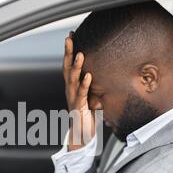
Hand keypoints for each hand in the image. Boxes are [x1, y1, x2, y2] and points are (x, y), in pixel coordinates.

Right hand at [63, 34, 94, 150]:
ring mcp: (73, 98)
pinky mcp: (79, 107)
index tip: (71, 36)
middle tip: (69, 38)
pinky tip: (89, 75)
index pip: (69, 65)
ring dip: (76, 66)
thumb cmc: (87, 116)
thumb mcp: (91, 97)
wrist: (81, 136)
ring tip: (81, 54)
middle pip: (67, 68)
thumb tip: (105, 72)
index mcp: (72, 87)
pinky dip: (85, 84)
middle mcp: (70, 90)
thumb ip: (94, 85)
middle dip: (68, 53)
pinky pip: (82, 94)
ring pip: (73, 79)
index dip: (69, 51)